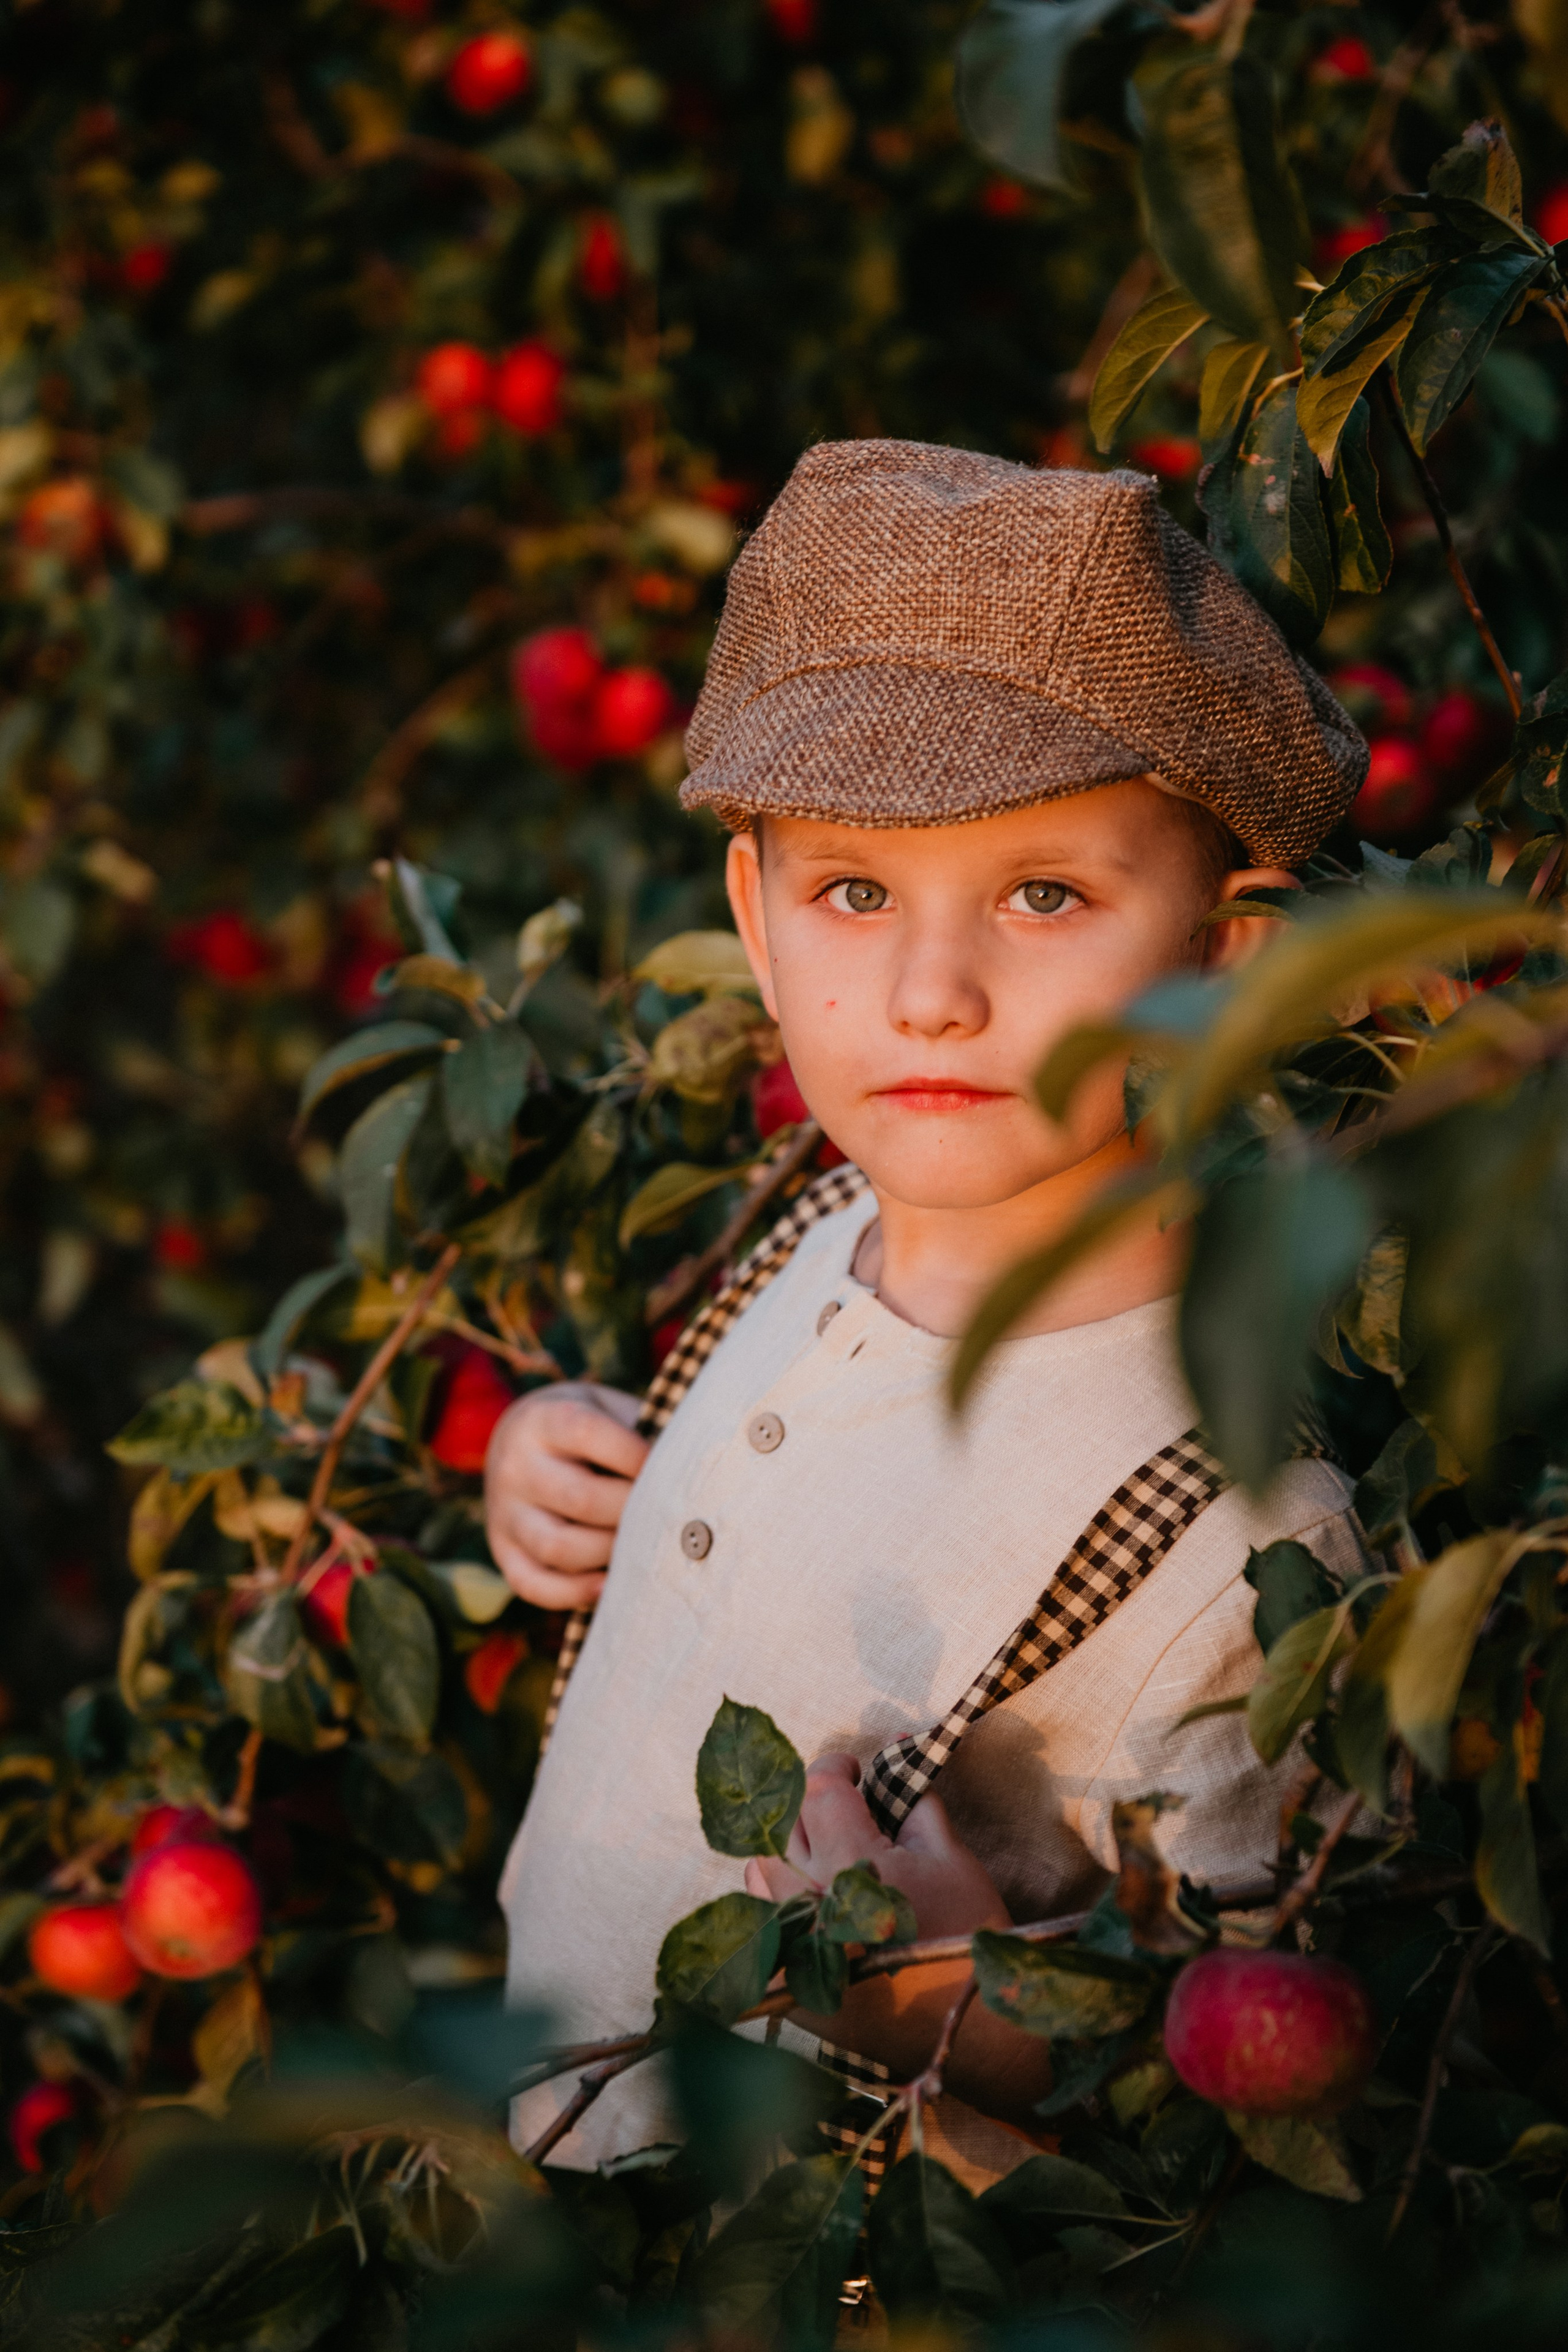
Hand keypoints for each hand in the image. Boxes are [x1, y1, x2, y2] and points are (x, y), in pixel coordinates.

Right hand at [484, 1383, 648, 1608]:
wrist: (521, 1438)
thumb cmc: (588, 1428)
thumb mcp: (607, 1410)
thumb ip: (640, 1433)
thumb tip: (689, 1479)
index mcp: (544, 1419)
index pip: (588, 1434)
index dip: (637, 1455)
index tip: (669, 1468)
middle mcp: (515, 1465)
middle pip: (581, 1498)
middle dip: (634, 1512)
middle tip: (667, 1516)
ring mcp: (503, 1512)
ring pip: (558, 1547)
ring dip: (611, 1554)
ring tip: (643, 1548)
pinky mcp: (502, 1550)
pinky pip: (533, 1584)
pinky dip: (574, 1593)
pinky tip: (610, 1586)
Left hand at [744, 1756, 1047, 2116]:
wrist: (971, 2031)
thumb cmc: (968, 1935)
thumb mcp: (952, 1857)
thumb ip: (916, 1802)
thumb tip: (899, 1755)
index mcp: (851, 1863)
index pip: (818, 1788)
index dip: (834, 1767)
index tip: (853, 1769)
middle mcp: (808, 1900)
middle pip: (781, 1824)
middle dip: (808, 1802)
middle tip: (840, 1803)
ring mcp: (793, 1942)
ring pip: (760, 1869)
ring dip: (788, 1847)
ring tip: (824, 1848)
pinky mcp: (790, 1976)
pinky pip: (762, 1919)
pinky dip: (778, 1895)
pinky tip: (813, 1895)